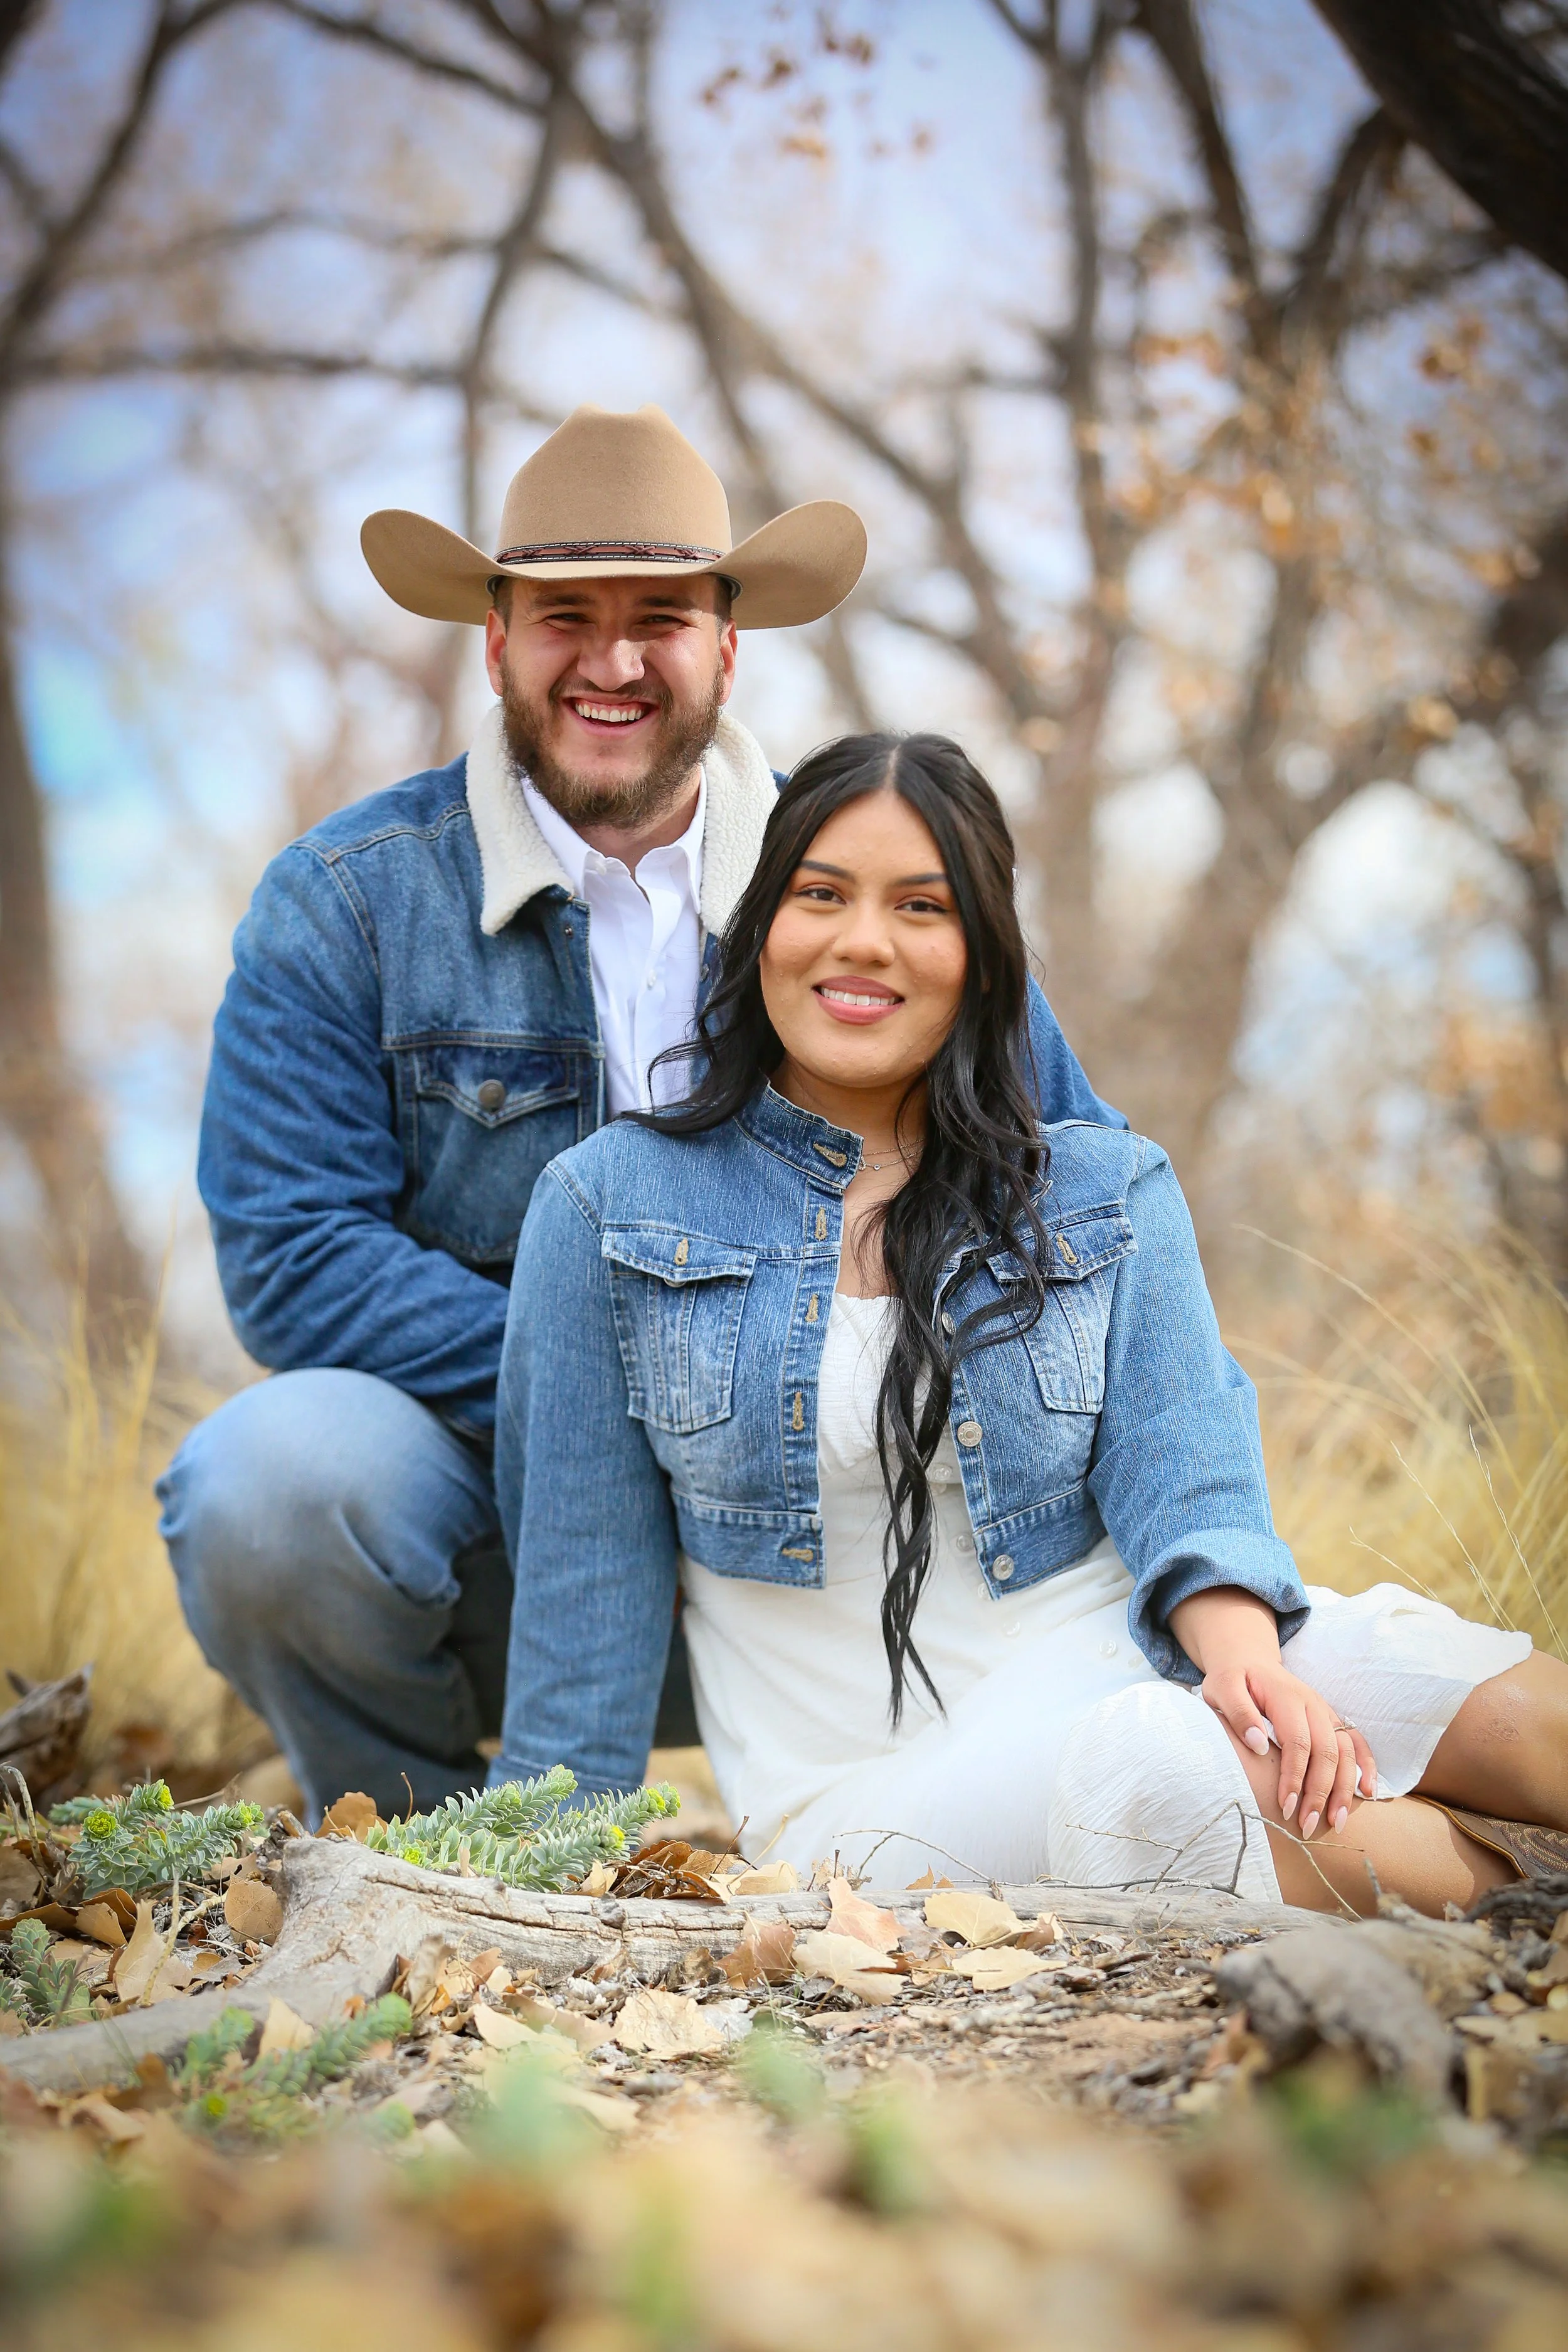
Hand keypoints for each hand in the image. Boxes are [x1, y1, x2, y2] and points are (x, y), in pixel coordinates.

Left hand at [1169, 1587, 1377, 1836]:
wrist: (1249, 1660)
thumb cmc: (1232, 1679)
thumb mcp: (1222, 1688)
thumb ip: (1238, 1712)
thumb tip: (1258, 1745)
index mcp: (1287, 1697)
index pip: (1298, 1743)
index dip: (1294, 1777)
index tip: (1286, 1808)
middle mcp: (1313, 1705)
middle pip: (1327, 1753)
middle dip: (1320, 1793)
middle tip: (1309, 1826)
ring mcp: (1326, 1712)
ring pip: (1346, 1752)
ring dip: (1345, 1789)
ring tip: (1337, 1823)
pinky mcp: (1331, 1719)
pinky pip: (1357, 1742)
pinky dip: (1367, 1767)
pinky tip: (1369, 1794)